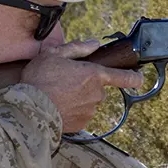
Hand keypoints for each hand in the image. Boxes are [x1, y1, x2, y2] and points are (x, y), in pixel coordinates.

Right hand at [21, 40, 143, 133]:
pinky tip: (58, 106)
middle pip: (98, 88)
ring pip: (89, 101)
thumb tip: (94, 44)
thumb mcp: (55, 54)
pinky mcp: (81, 124)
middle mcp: (97, 94)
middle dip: (86, 84)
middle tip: (65, 81)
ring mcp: (90, 111)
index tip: (138, 77)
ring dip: (79, 98)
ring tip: (58, 94)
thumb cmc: (40, 79)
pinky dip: (73, 110)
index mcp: (94, 74)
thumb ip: (78, 48)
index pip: (124, 77)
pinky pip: (81, 114)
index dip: (134, 77)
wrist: (30, 109)